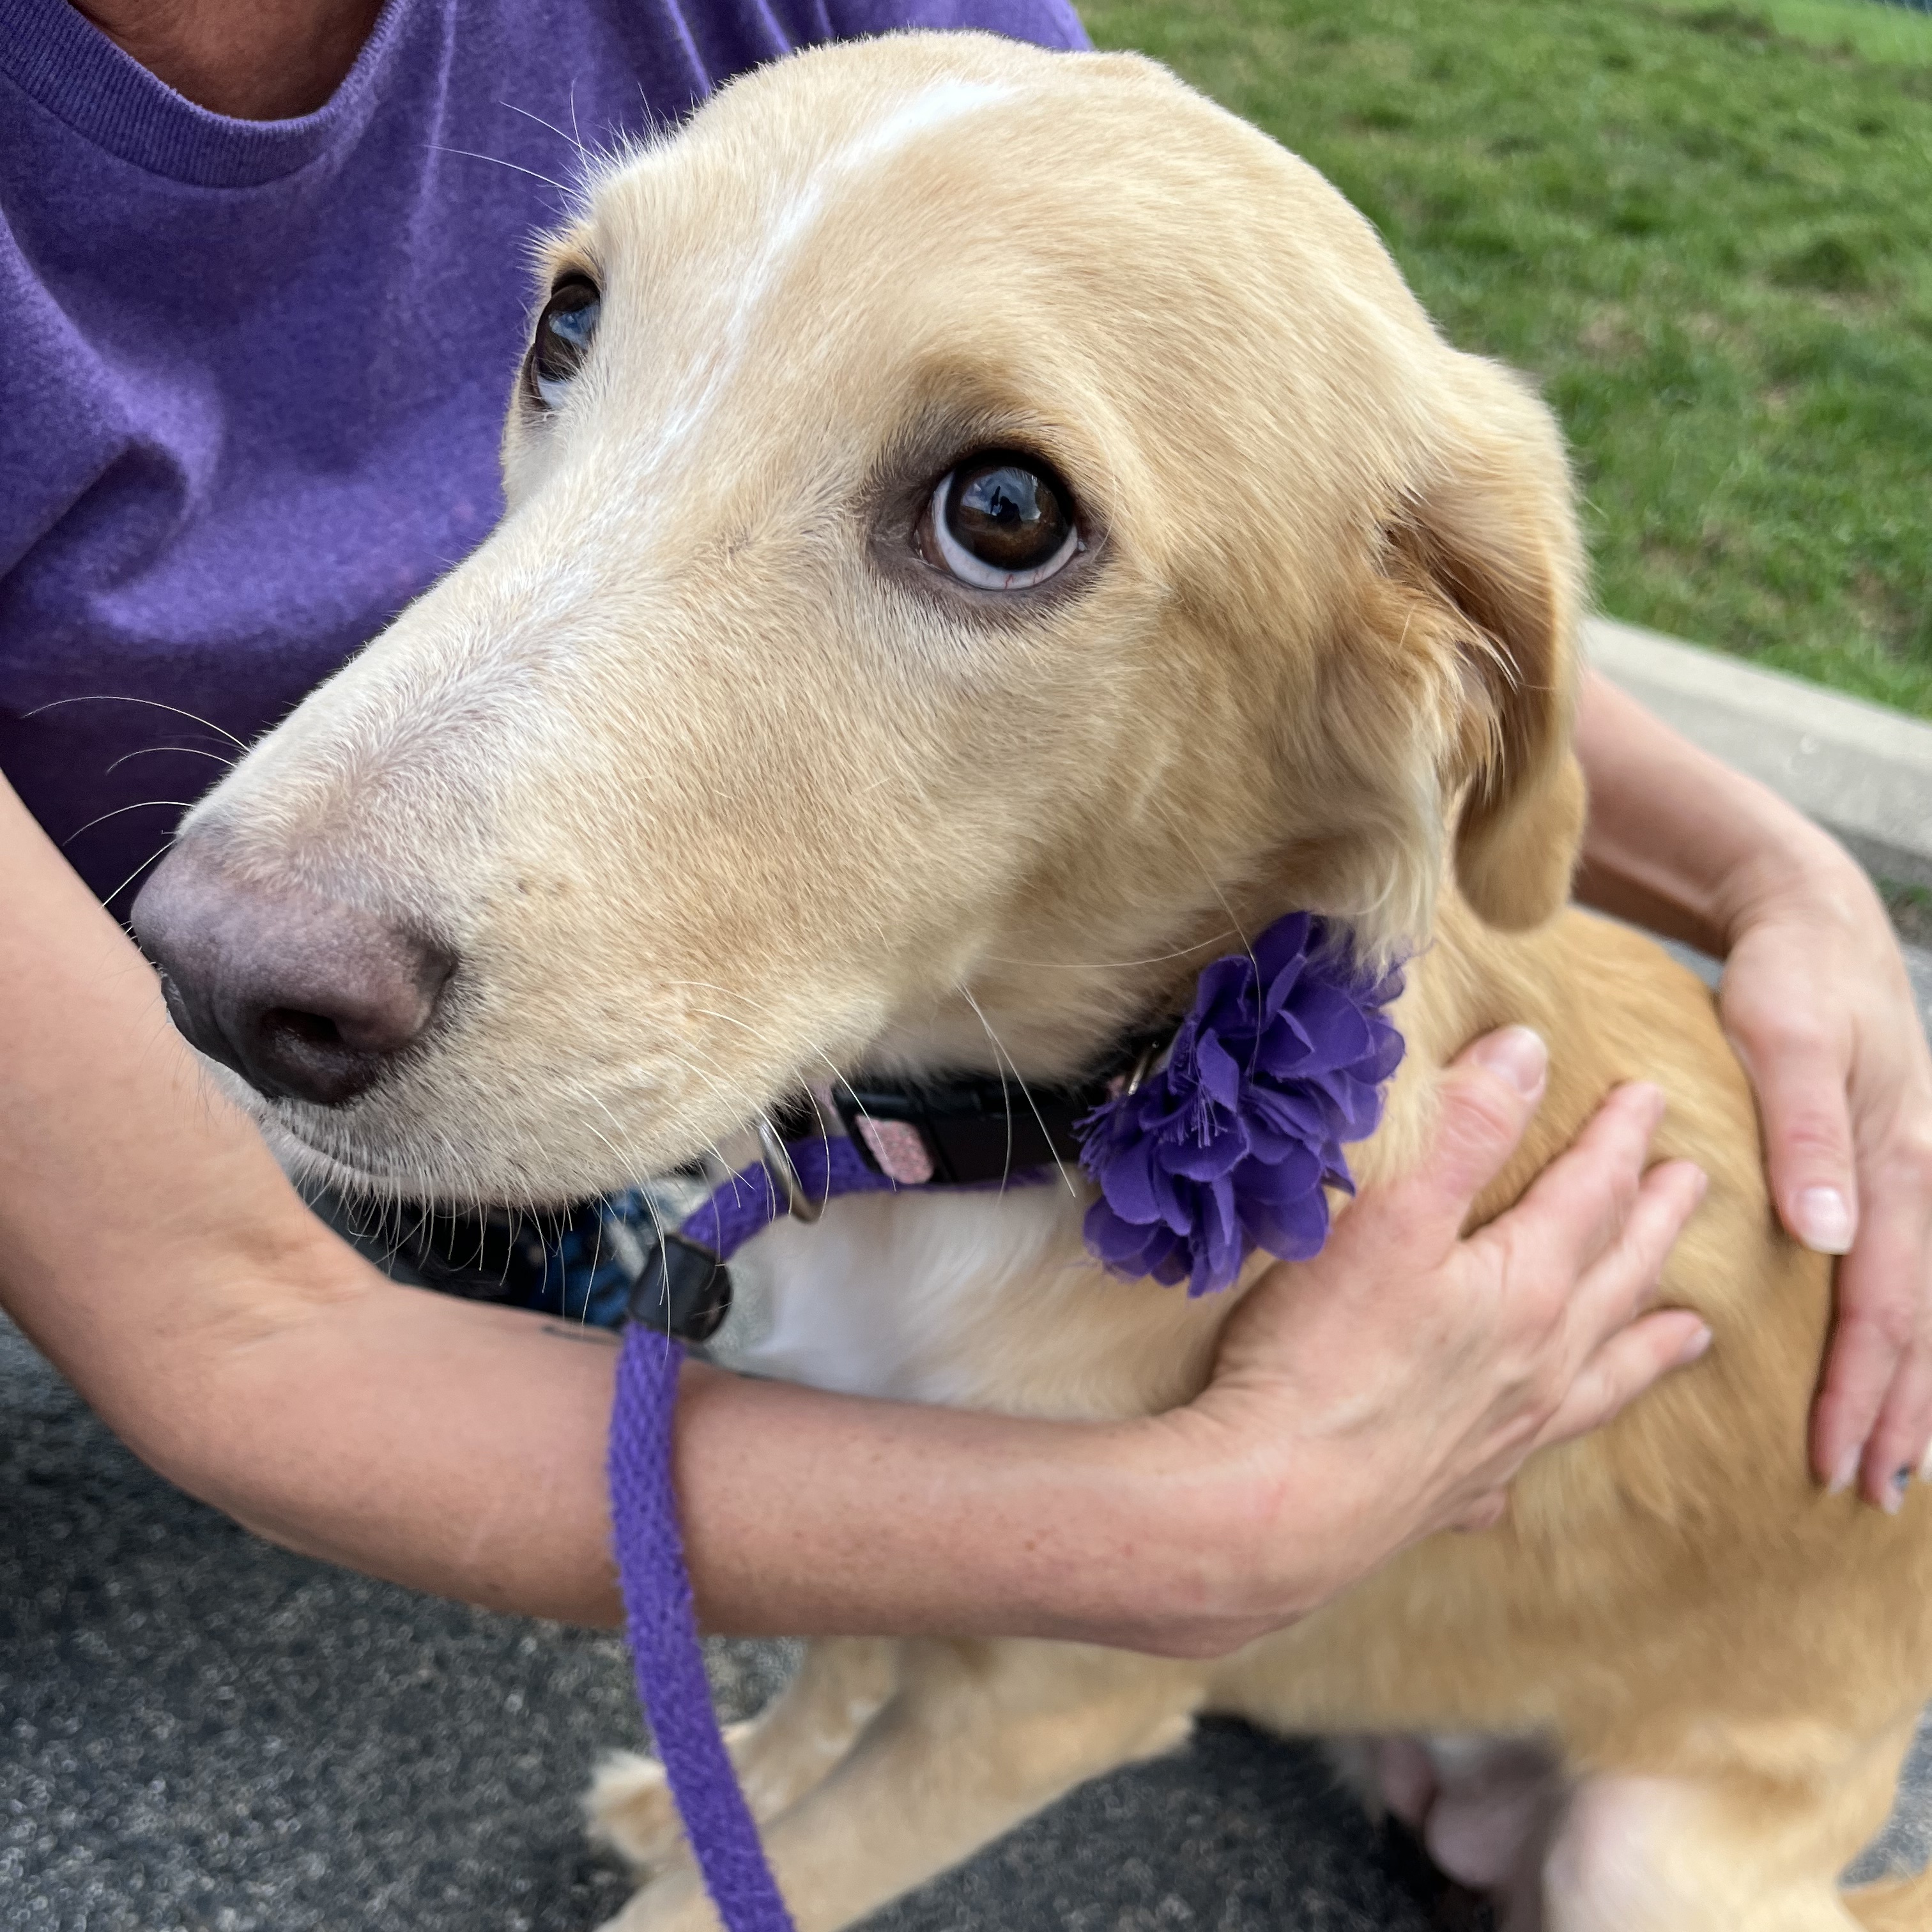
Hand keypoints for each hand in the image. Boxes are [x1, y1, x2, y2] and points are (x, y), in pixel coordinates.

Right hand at [1162, 1027, 1708, 1649]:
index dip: (1619, 1141)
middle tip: (1695, 1186)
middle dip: (1656, 1225)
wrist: (1276, 1506)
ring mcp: (1502, 1435)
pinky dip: (1542, 1450)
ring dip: (1648, 1345)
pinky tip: (1526, 1464)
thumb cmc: (1324, 1356)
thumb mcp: (1392, 1218)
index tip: (1650, 1096)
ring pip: (1600, 1378)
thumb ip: (1465, 1131)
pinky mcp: (1451, 1489)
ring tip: (1691, 1332)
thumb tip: (1530, 1053)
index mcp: (1525, 1290)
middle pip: (1616, 1280)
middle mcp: (1537, 1366)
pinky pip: (1521, 1469)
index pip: (1591, 1196)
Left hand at [1719, 851, 1931, 1508]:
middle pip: (1915, 1323)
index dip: (1861, 1389)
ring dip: (1909, 1384)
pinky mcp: (1888, 1164)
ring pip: (1921, 1303)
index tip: (1834, 1459)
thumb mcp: (1786, 1037)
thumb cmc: (1789, 976)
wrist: (1809, 917)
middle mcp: (1914, 1178)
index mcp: (1894, 1165)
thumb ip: (1805, 1130)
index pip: (1881, 1307)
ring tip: (1891, 1459)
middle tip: (1867, 1493)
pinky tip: (1890, 1366)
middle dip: (1896, 1413)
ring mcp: (1910, 1173)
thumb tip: (1828, 1233)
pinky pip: (1907, 1268)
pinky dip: (1905, 1329)